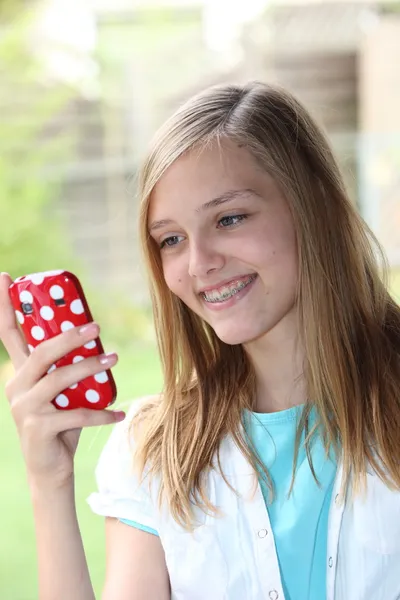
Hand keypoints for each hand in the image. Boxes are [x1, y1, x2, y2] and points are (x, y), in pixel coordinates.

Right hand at [0, 272, 124, 490]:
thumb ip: (69, 369)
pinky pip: (75, 414)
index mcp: (20, 373)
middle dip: (70, 336)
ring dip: (90, 368)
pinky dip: (101, 413)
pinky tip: (119, 413)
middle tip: (97, 327)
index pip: (8, 333)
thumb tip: (100, 344)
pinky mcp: (37, 429)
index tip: (5, 276)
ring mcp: (24, 408)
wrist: (50, 471)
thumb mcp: (62, 393)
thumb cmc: (60, 425)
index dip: (4, 305)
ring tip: (115, 359)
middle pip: (41, 352)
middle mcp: (16, 386)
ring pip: (60, 379)